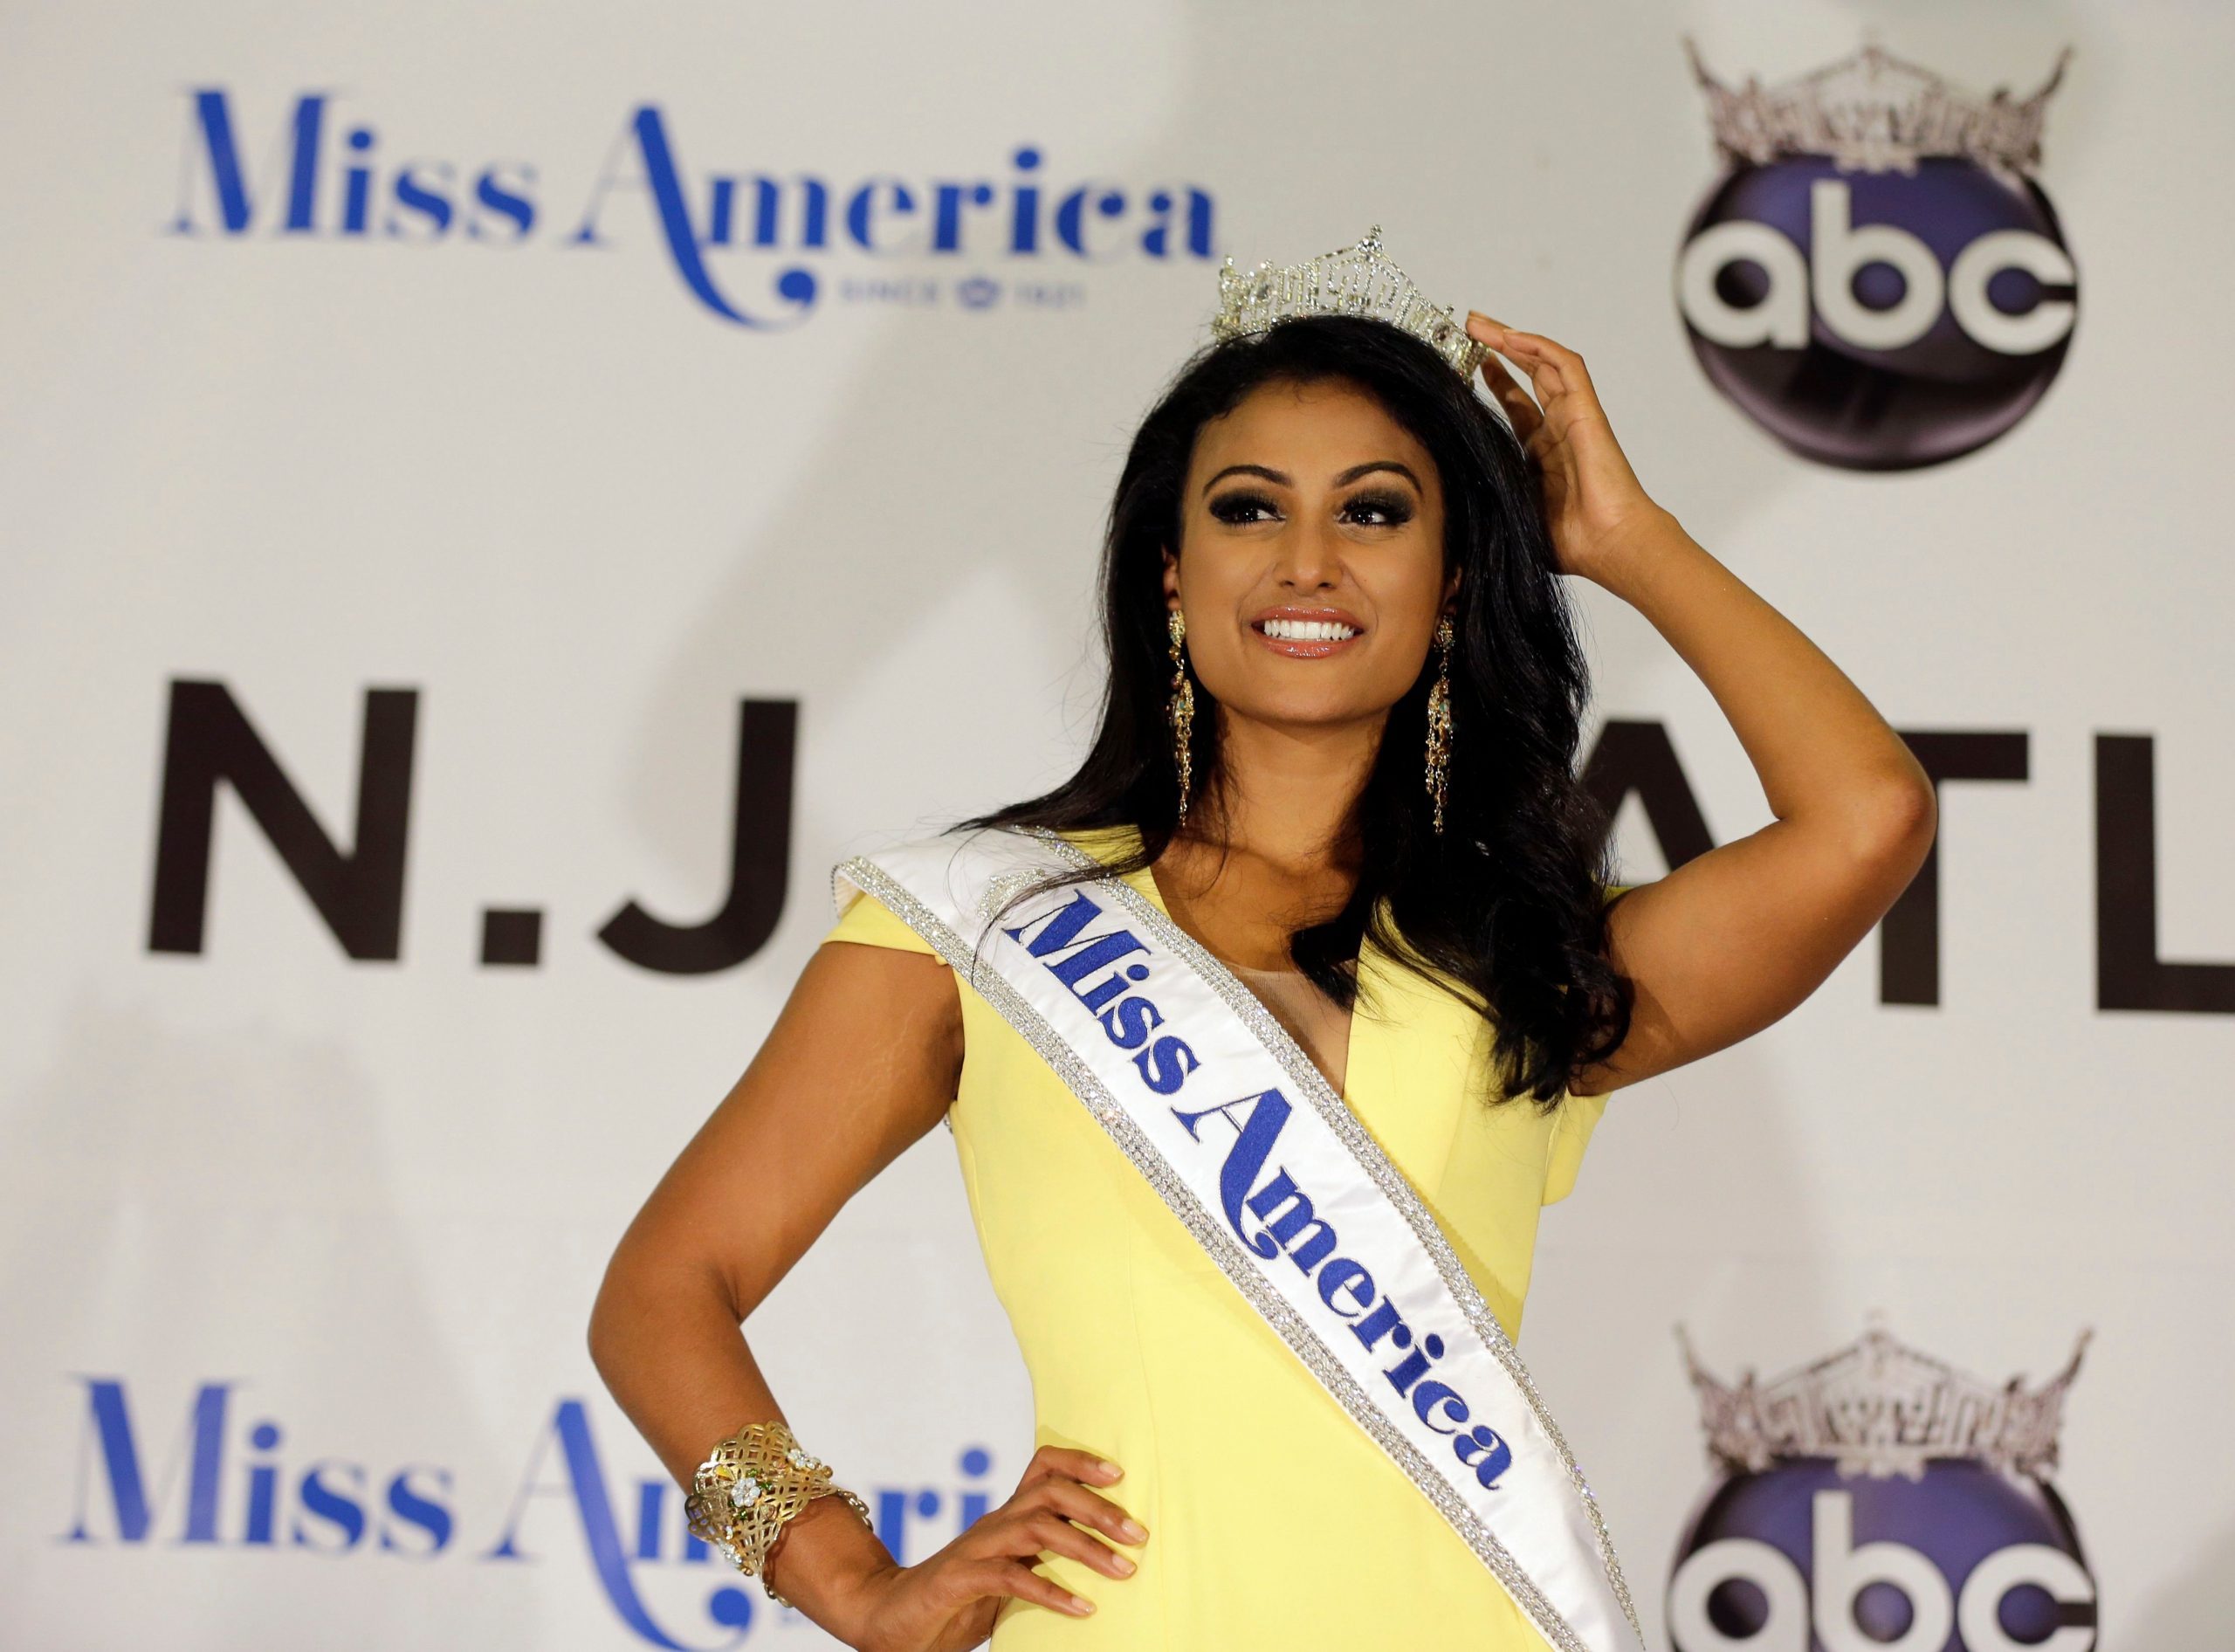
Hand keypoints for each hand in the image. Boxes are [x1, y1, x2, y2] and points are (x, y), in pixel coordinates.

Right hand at [828, 1445, 1145, 1651]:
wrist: (890, 1620)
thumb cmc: (957, 1601)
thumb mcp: (1009, 1577)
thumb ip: (1042, 1564)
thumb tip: (1102, 1562)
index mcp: (1006, 1519)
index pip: (1044, 1468)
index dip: (1081, 1462)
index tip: (1121, 1476)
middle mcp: (994, 1524)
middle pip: (1050, 1491)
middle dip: (1098, 1508)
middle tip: (1138, 1534)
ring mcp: (976, 1549)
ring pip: (1036, 1527)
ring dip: (1086, 1548)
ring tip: (1123, 1570)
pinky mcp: (961, 1579)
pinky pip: (1011, 1577)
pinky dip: (1052, 1592)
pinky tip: (1082, 1609)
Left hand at [1463, 313, 1668, 584]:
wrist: (1609, 545)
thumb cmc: (1570, 543)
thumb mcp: (1508, 517)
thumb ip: (1481, 507)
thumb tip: (1437, 522)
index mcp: (1540, 455)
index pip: (1515, 406)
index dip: (1493, 382)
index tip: (1462, 366)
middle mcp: (1557, 430)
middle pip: (1528, 375)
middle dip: (1498, 349)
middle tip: (1468, 329)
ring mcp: (1573, 417)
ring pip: (1543, 362)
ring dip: (1512, 338)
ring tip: (1478, 323)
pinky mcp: (1586, 410)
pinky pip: (1565, 365)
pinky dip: (1538, 346)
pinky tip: (1510, 336)